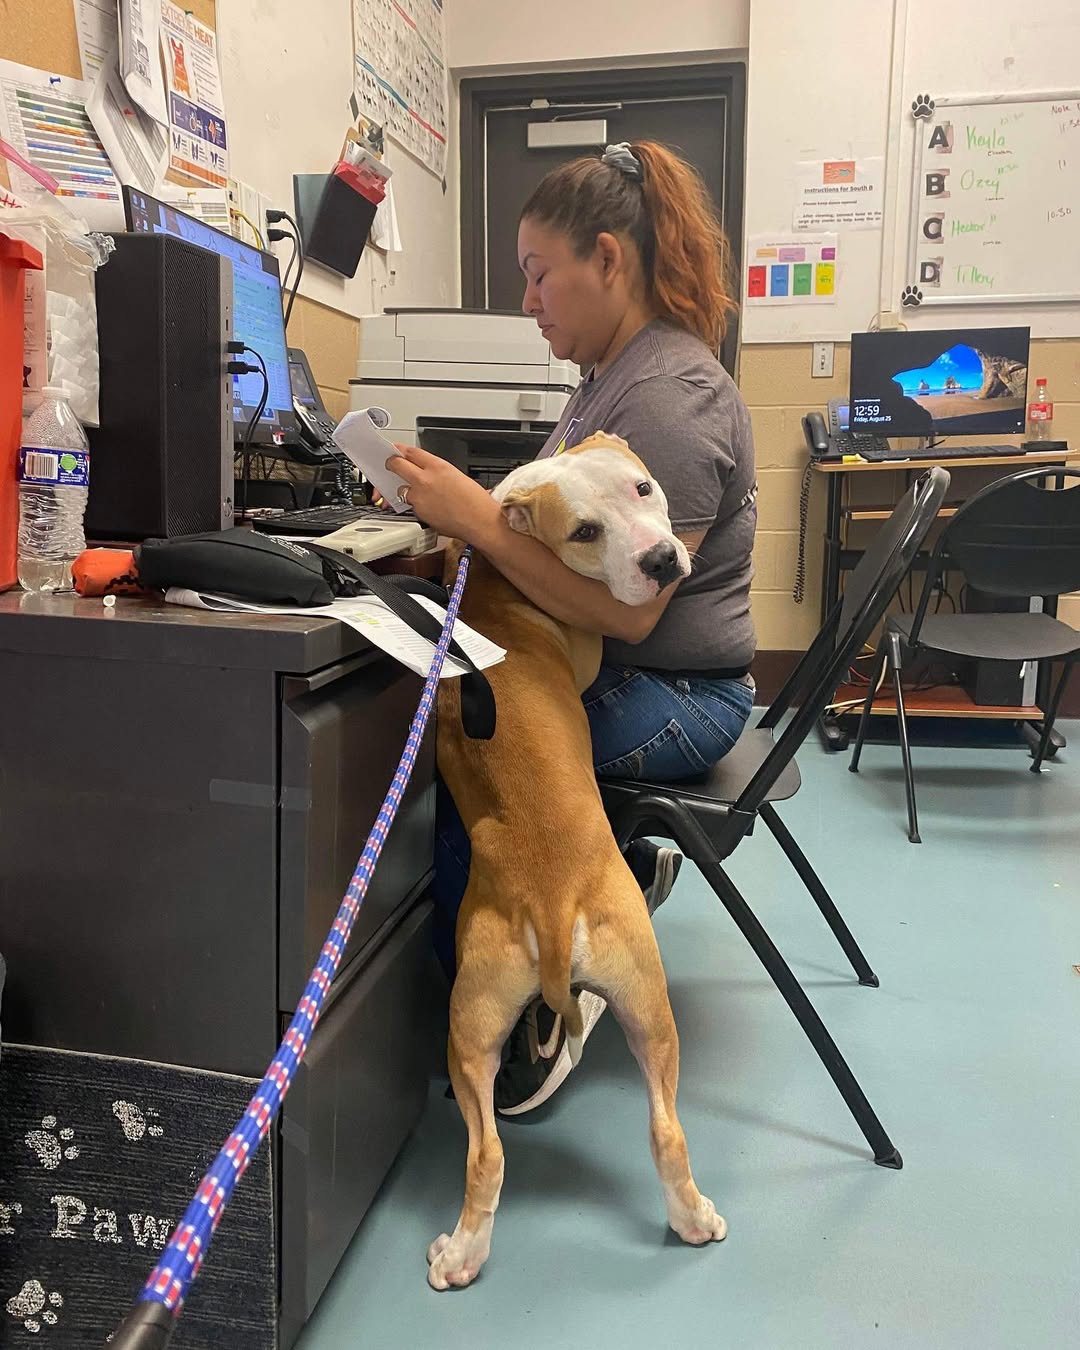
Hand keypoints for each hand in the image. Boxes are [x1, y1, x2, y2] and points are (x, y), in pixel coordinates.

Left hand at [386, 444, 500, 542]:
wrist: (480, 521)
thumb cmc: (476, 502)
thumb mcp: (458, 476)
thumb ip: (438, 472)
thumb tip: (428, 471)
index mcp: (438, 466)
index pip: (411, 452)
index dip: (401, 450)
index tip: (397, 450)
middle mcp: (425, 479)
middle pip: (397, 465)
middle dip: (391, 464)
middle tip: (390, 465)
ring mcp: (419, 497)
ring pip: (400, 489)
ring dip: (404, 489)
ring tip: (416, 494)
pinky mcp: (418, 513)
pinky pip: (410, 506)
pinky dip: (415, 506)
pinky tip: (428, 508)